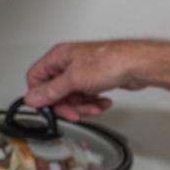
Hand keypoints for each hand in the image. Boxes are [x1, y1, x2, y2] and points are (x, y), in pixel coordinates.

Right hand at [24, 40, 147, 120]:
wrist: (138, 65)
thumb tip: (32, 98)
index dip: (41, 96)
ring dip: (83, 106)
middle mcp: (69, 62)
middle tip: (76, 113)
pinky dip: (93, 102)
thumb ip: (51, 91)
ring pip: (72, 96)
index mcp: (59, 57)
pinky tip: (102, 102)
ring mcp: (82, 71)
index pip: (36, 78)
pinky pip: (86, 96)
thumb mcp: (74, 80)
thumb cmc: (111, 62)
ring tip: (95, 107)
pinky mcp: (95, 79)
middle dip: (67, 105)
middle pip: (56, 91)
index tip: (50, 108)